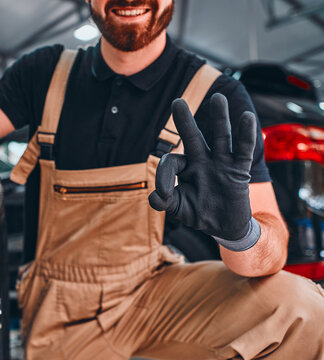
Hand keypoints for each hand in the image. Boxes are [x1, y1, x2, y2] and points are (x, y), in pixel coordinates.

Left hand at [149, 93, 256, 240]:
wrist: (224, 225)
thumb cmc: (198, 213)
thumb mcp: (178, 209)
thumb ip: (164, 202)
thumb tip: (153, 197)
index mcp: (185, 168)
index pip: (171, 162)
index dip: (163, 176)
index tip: (164, 194)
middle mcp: (202, 160)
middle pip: (192, 137)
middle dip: (185, 121)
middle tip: (177, 102)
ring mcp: (221, 163)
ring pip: (219, 137)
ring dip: (219, 118)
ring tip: (218, 97)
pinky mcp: (238, 170)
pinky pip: (242, 150)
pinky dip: (246, 134)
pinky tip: (247, 117)